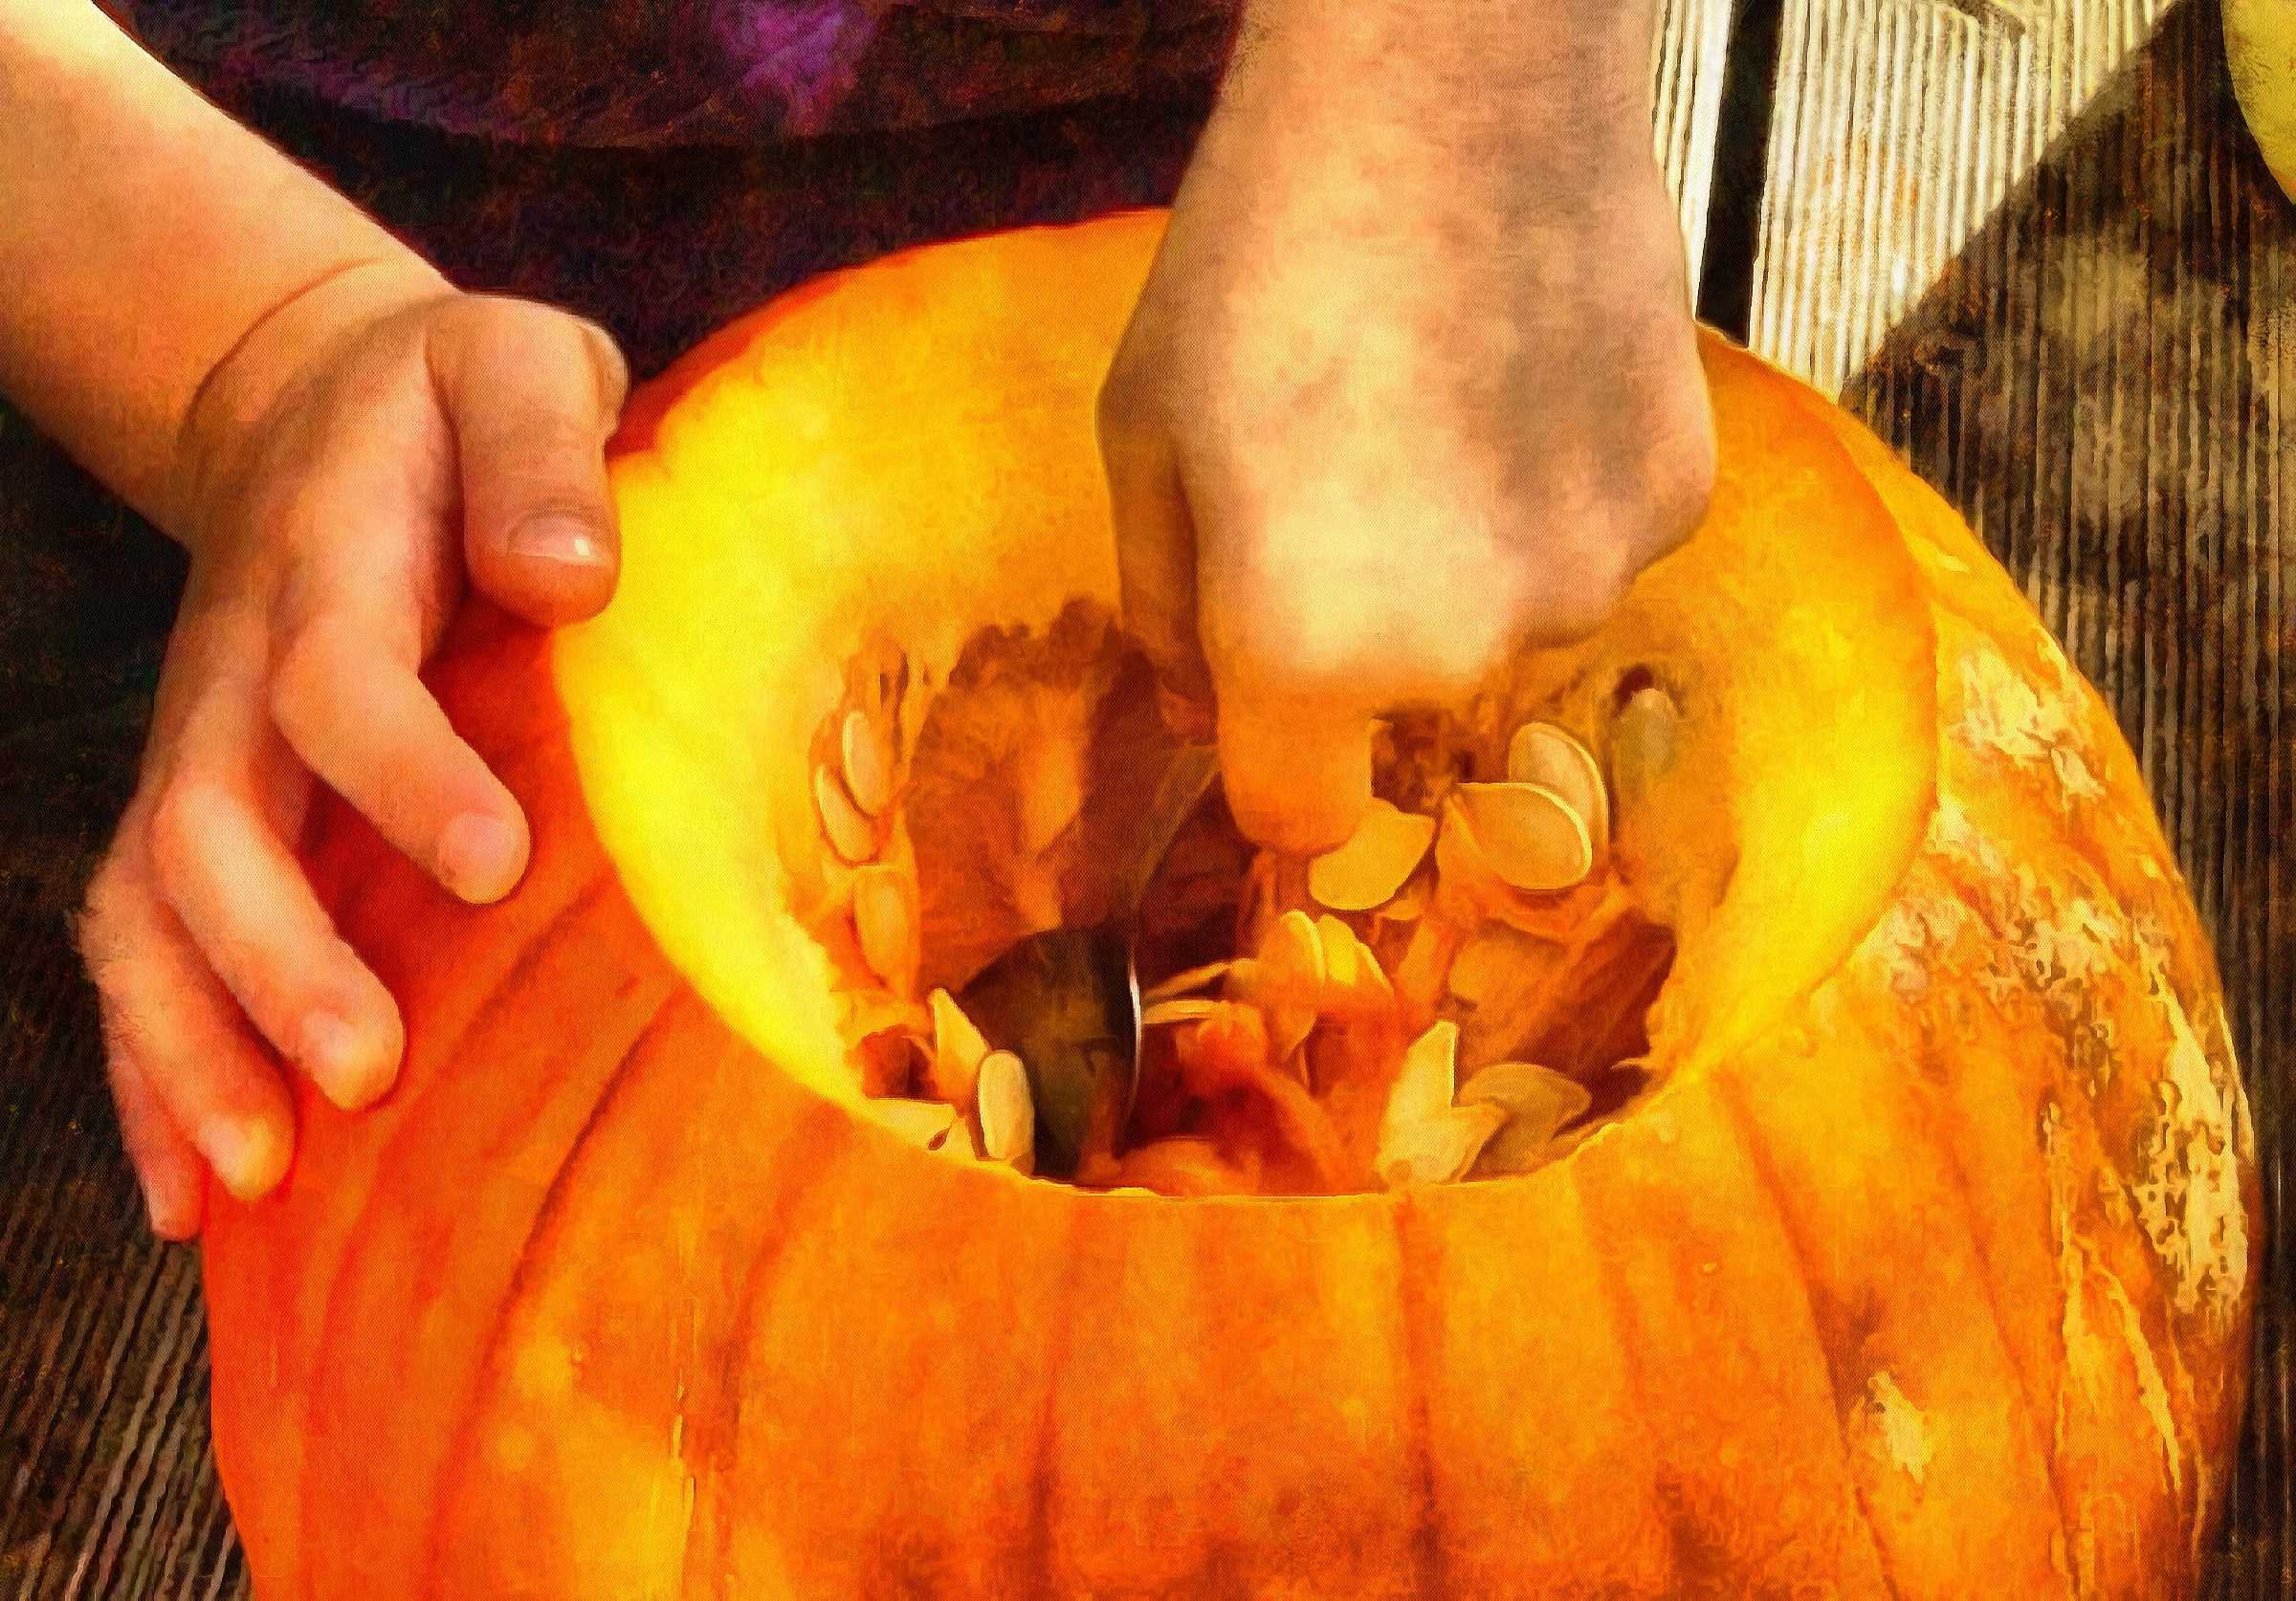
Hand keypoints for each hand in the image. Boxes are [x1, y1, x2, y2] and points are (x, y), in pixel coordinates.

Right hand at [77, 264, 628, 1237]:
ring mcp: (204, 747)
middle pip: (210, 825)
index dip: (402, 771)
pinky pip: (143, 941)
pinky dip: (155, 1069)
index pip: (338, 676)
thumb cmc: (462, 404)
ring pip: (149, 909)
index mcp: (326, 561)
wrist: (324, 400)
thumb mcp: (519, 368)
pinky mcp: (206, 803)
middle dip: (276, 960)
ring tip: (256, 1178)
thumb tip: (568, 577)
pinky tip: (194, 1192)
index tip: (492, 865)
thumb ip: (542, 450)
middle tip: (366, 1074)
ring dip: (191, 1046)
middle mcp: (238, 671)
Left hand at [1099, 0, 1715, 852]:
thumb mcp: (1145, 434)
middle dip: (1361, 633)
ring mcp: (1593, 576)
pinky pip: (1590, 542)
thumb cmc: (1258, 254)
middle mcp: (1468, 652)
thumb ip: (1162, 610)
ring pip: (1507, 622)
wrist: (1454, 82)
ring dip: (1466, 559)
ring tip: (1439, 397)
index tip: (1261, 689)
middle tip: (1340, 468)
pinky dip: (1554, 491)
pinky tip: (1526, 372)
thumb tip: (1199, 712)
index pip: (1300, 819)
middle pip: (1402, 707)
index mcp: (1311, 650)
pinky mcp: (1681, 497)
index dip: (1270, 762)